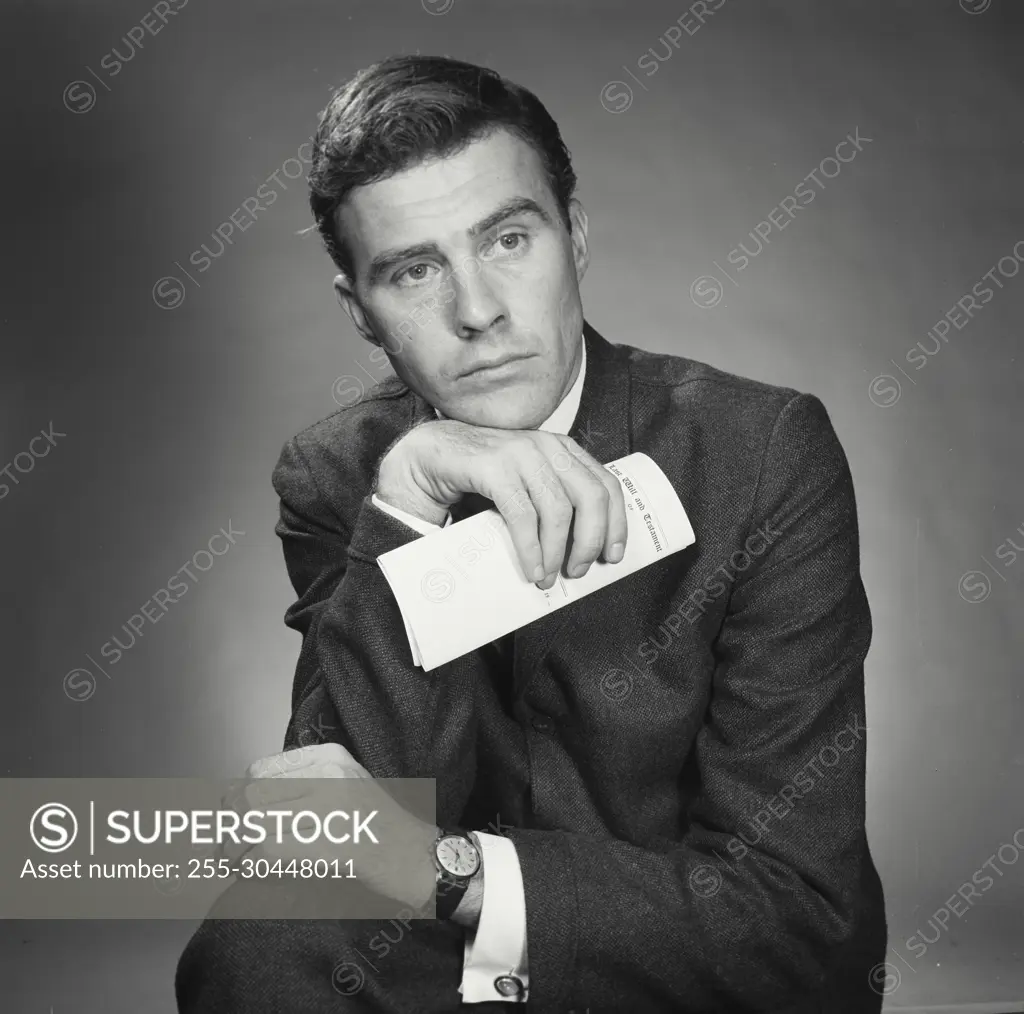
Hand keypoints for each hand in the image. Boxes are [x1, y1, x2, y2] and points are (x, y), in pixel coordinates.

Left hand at [223, 743, 435, 909]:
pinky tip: (251, 870)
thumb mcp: (348, 782)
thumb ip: (307, 782)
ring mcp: (324, 808)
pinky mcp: (320, 842)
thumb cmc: (380, 825)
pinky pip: (265, 850)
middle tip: (226, 844)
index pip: (262, 769)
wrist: (413, 855)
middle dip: (231, 822)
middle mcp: (325, 775)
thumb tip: (249, 797)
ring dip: (235, 846)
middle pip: (252, 794)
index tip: (233, 814)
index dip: (240, 794)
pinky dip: (250, 863)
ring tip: (235, 860)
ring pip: (253, 822)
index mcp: (329, 757)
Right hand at [376, 419, 627, 588]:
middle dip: (589, 541)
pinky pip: (522, 514)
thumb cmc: (480, 480)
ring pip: (558, 509)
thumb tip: (581, 552)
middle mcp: (546, 446)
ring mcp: (520, 452)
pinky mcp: (493, 465)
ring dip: (556, 551)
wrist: (429, 458)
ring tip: (548, 577)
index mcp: (563, 450)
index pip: (606, 485)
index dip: (616, 524)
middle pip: (590, 497)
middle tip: (577, 571)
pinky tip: (531, 568)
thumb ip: (553, 502)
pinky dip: (530, 548)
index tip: (612, 556)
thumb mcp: (527, 487)